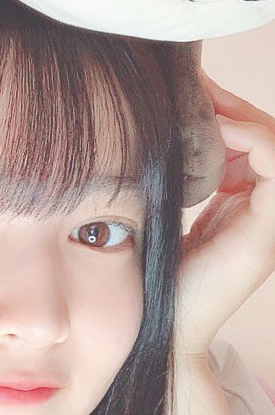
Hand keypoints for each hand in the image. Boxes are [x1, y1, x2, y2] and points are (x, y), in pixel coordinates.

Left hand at [176, 71, 274, 360]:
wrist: (159, 331)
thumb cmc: (152, 274)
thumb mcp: (163, 207)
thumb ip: (172, 171)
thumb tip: (152, 121)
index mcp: (242, 200)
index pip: (249, 138)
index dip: (223, 108)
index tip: (186, 88)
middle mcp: (264, 208)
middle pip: (265, 134)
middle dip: (229, 104)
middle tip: (189, 83)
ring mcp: (271, 220)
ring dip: (240, 114)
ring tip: (200, 100)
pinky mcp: (268, 231)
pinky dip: (253, 137)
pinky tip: (216, 127)